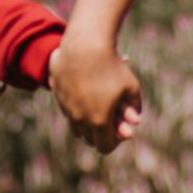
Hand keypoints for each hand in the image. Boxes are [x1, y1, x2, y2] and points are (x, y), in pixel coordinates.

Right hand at [48, 37, 143, 153]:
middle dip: (100, 133)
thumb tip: (135, 121)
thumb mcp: (131, 86)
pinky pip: (66, 108)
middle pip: (89, 139)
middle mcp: (80, 119)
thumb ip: (134, 107)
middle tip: (110, 120)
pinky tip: (84, 92)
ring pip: (75, 127)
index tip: (120, 130)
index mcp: (99, 122)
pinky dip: (75, 106)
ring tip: (96, 110)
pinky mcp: (57, 94)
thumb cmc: (112, 66)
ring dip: (86, 123)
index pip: (105, 147)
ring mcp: (66, 107)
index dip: (114, 141)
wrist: (85, 45)